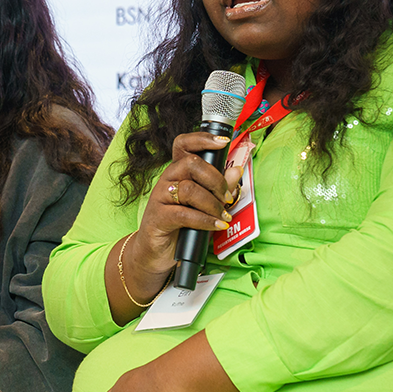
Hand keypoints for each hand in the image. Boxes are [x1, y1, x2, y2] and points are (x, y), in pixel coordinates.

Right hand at [133, 131, 242, 276]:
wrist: (156, 253)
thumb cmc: (181, 226)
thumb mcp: (204, 206)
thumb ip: (219, 189)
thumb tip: (236, 172)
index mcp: (177, 172)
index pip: (184, 144)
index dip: (202, 139)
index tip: (223, 142)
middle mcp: (167, 180)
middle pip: (191, 163)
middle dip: (215, 179)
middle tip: (226, 196)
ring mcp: (160, 198)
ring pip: (189, 188)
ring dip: (212, 204)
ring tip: (223, 216)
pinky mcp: (158, 217)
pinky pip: (183, 213)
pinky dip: (205, 220)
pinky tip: (216, 225)